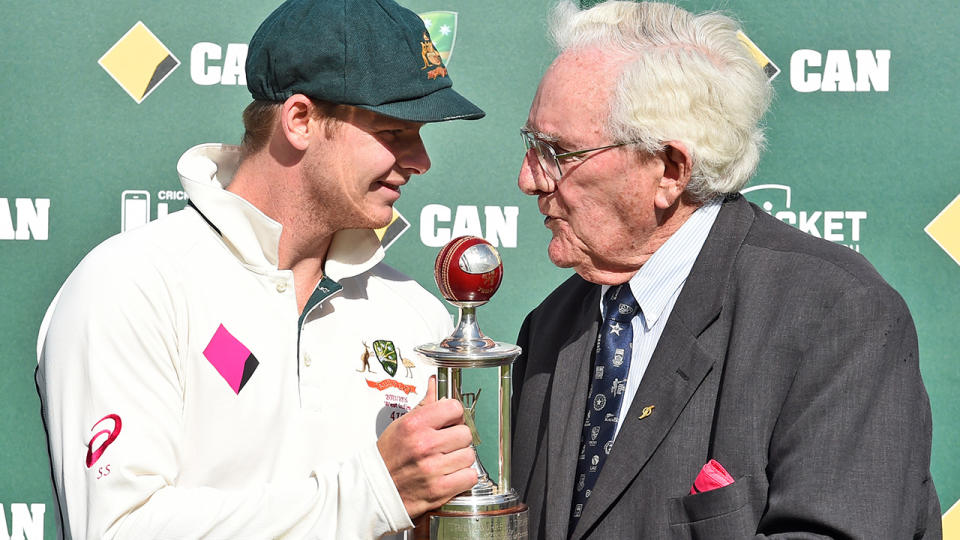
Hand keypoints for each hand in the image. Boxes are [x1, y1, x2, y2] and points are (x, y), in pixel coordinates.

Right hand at [377, 376, 477, 518]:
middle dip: (457, 439)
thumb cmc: (388, 456)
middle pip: (465, 433)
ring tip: (446, 461)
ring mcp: (433, 468)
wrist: (375, 489)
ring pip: (469, 455)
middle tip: (446, 445)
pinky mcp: (439, 490)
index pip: (454, 408)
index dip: (454, 416)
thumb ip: (424, 405)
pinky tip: (451, 475)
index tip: (449, 422)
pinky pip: (469, 477)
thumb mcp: (401, 425)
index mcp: (414, 425)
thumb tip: (435, 384)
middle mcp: (424, 445)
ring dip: (460, 459)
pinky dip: (463, 477)